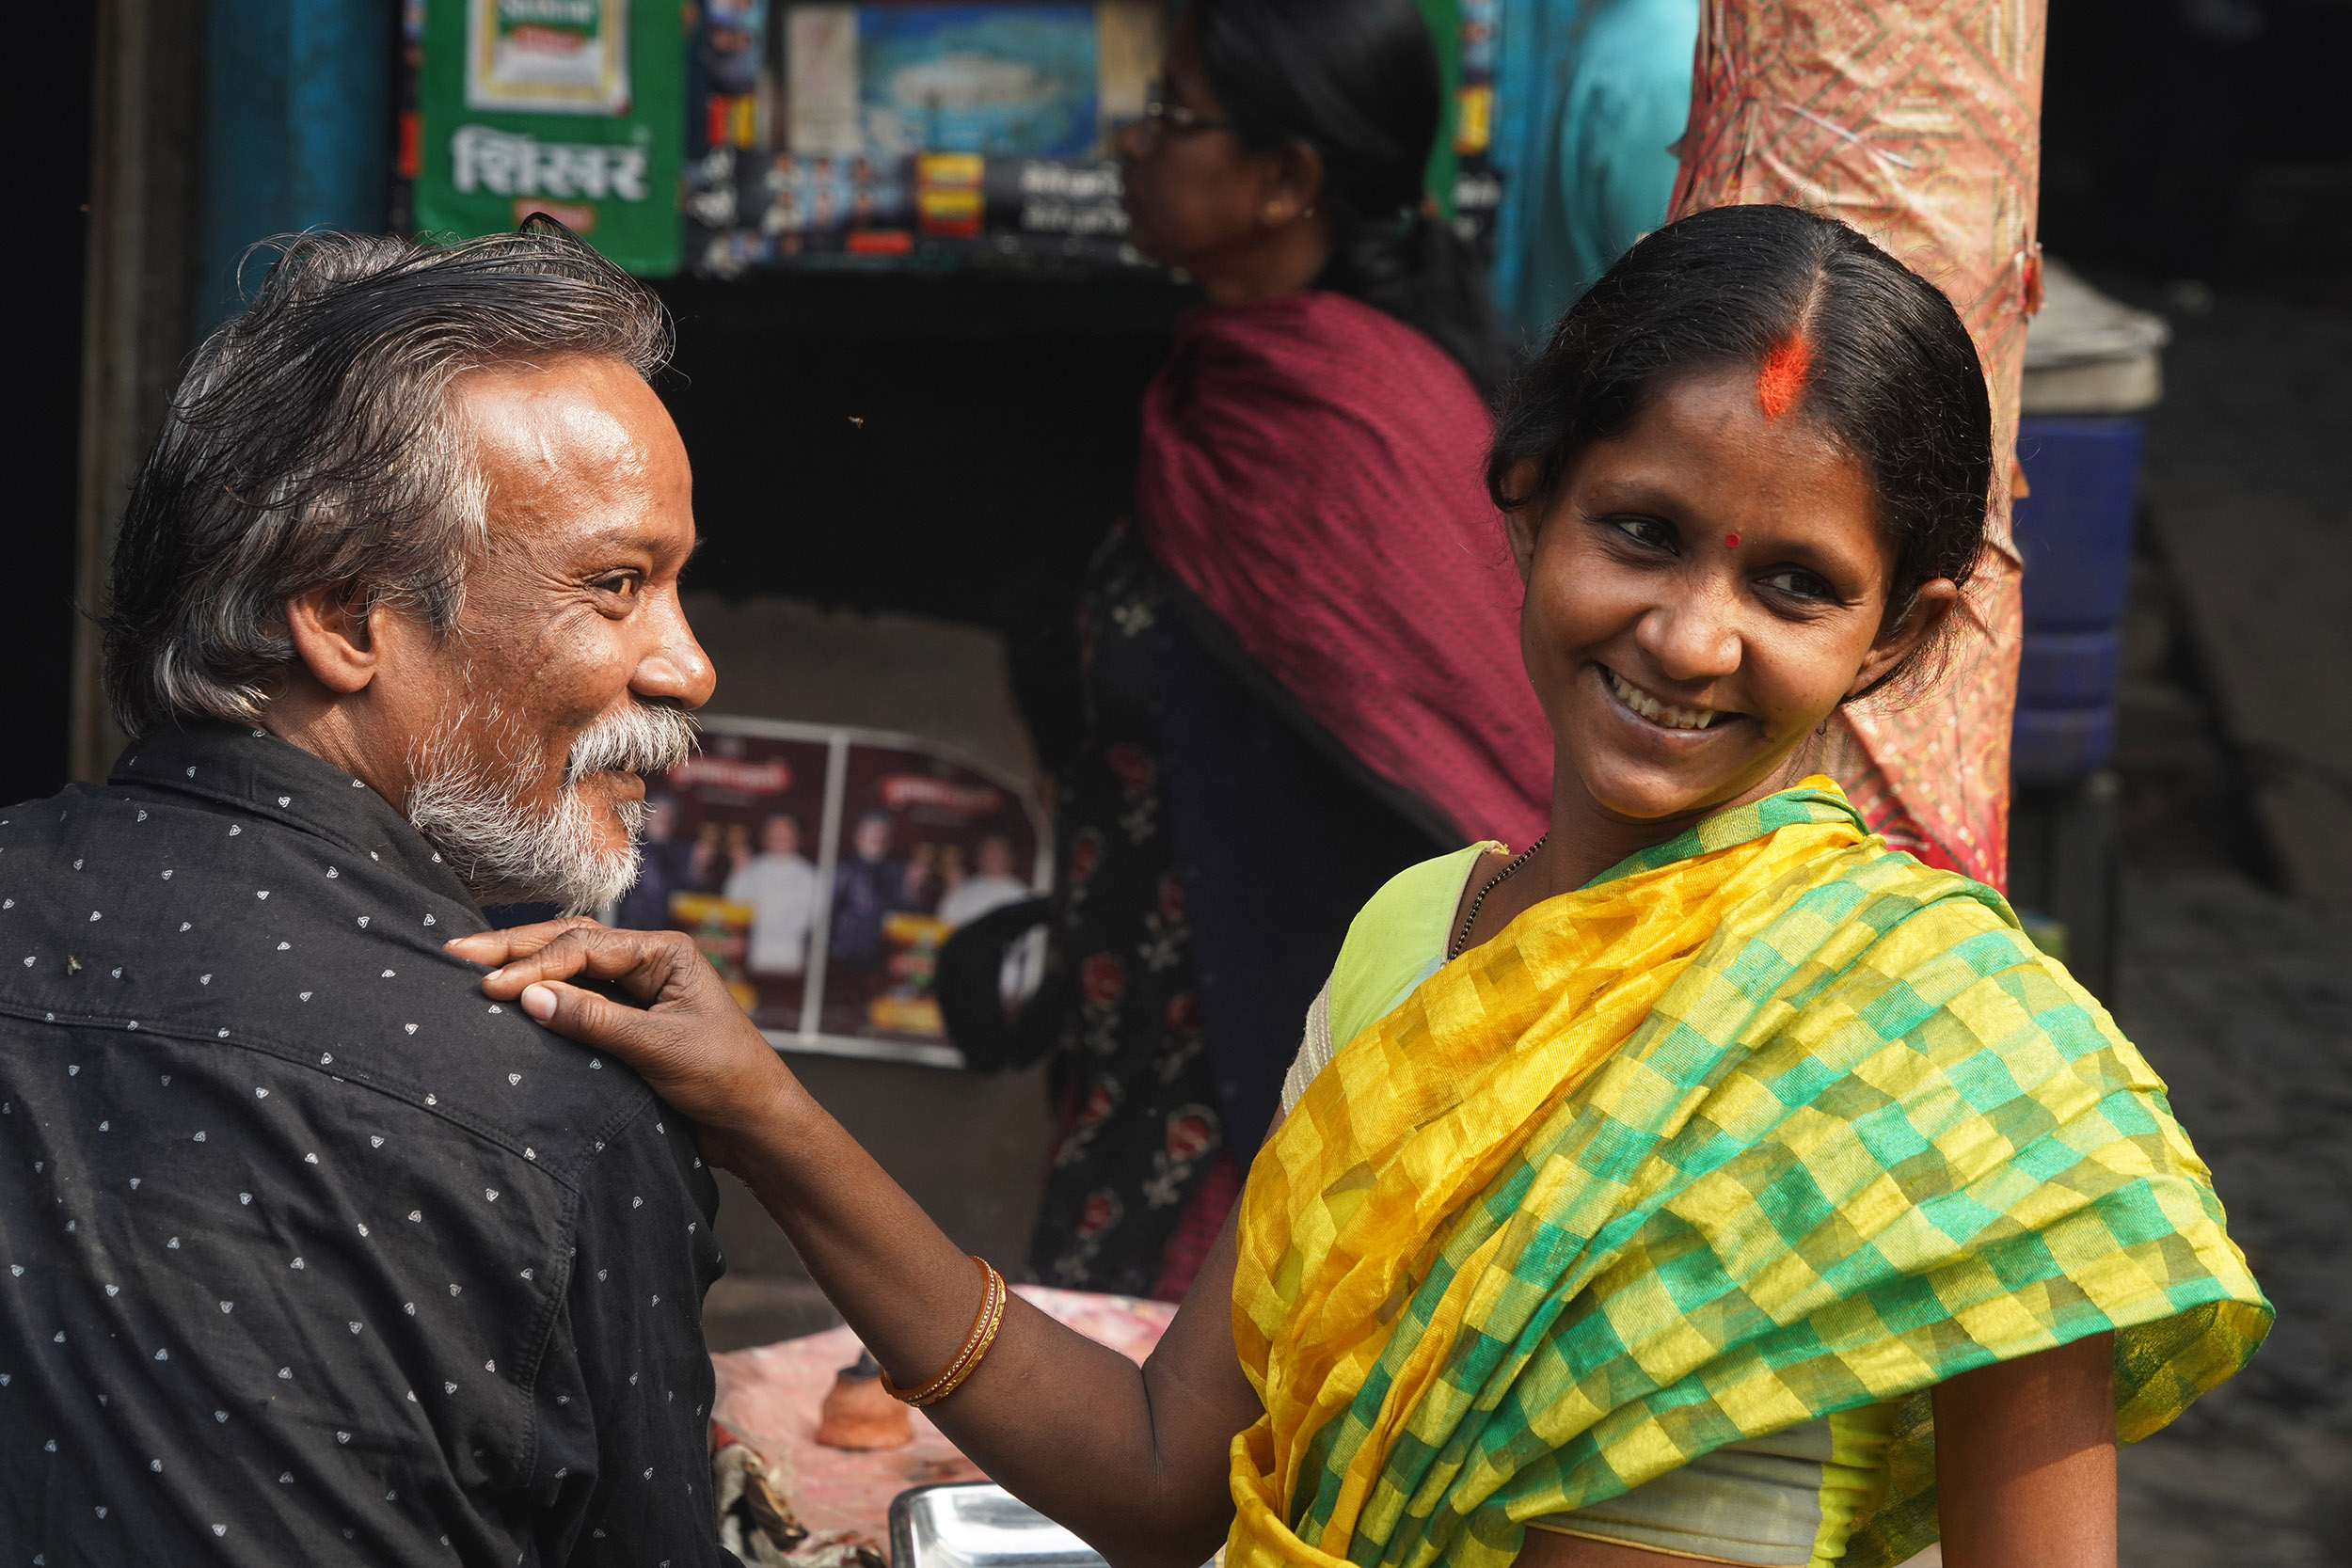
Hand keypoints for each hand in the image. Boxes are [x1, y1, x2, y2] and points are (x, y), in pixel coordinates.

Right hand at [443, 918, 799, 1166]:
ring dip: (524, 966)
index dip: (534, 966)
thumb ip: (594, 1021)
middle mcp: (648, 961)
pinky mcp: (628, 1019)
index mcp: (664, 953)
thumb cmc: (725, 1078)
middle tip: (457, 952)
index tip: (489, 988)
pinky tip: (508, 998)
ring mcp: (637, 988)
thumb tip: (528, 996)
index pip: (585, 948)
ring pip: (570, 966)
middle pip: (571, 942)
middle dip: (514, 948)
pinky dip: (542, 996)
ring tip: (470, 966)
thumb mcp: (658, 1048)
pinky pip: (578, 998)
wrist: (754, 1122)